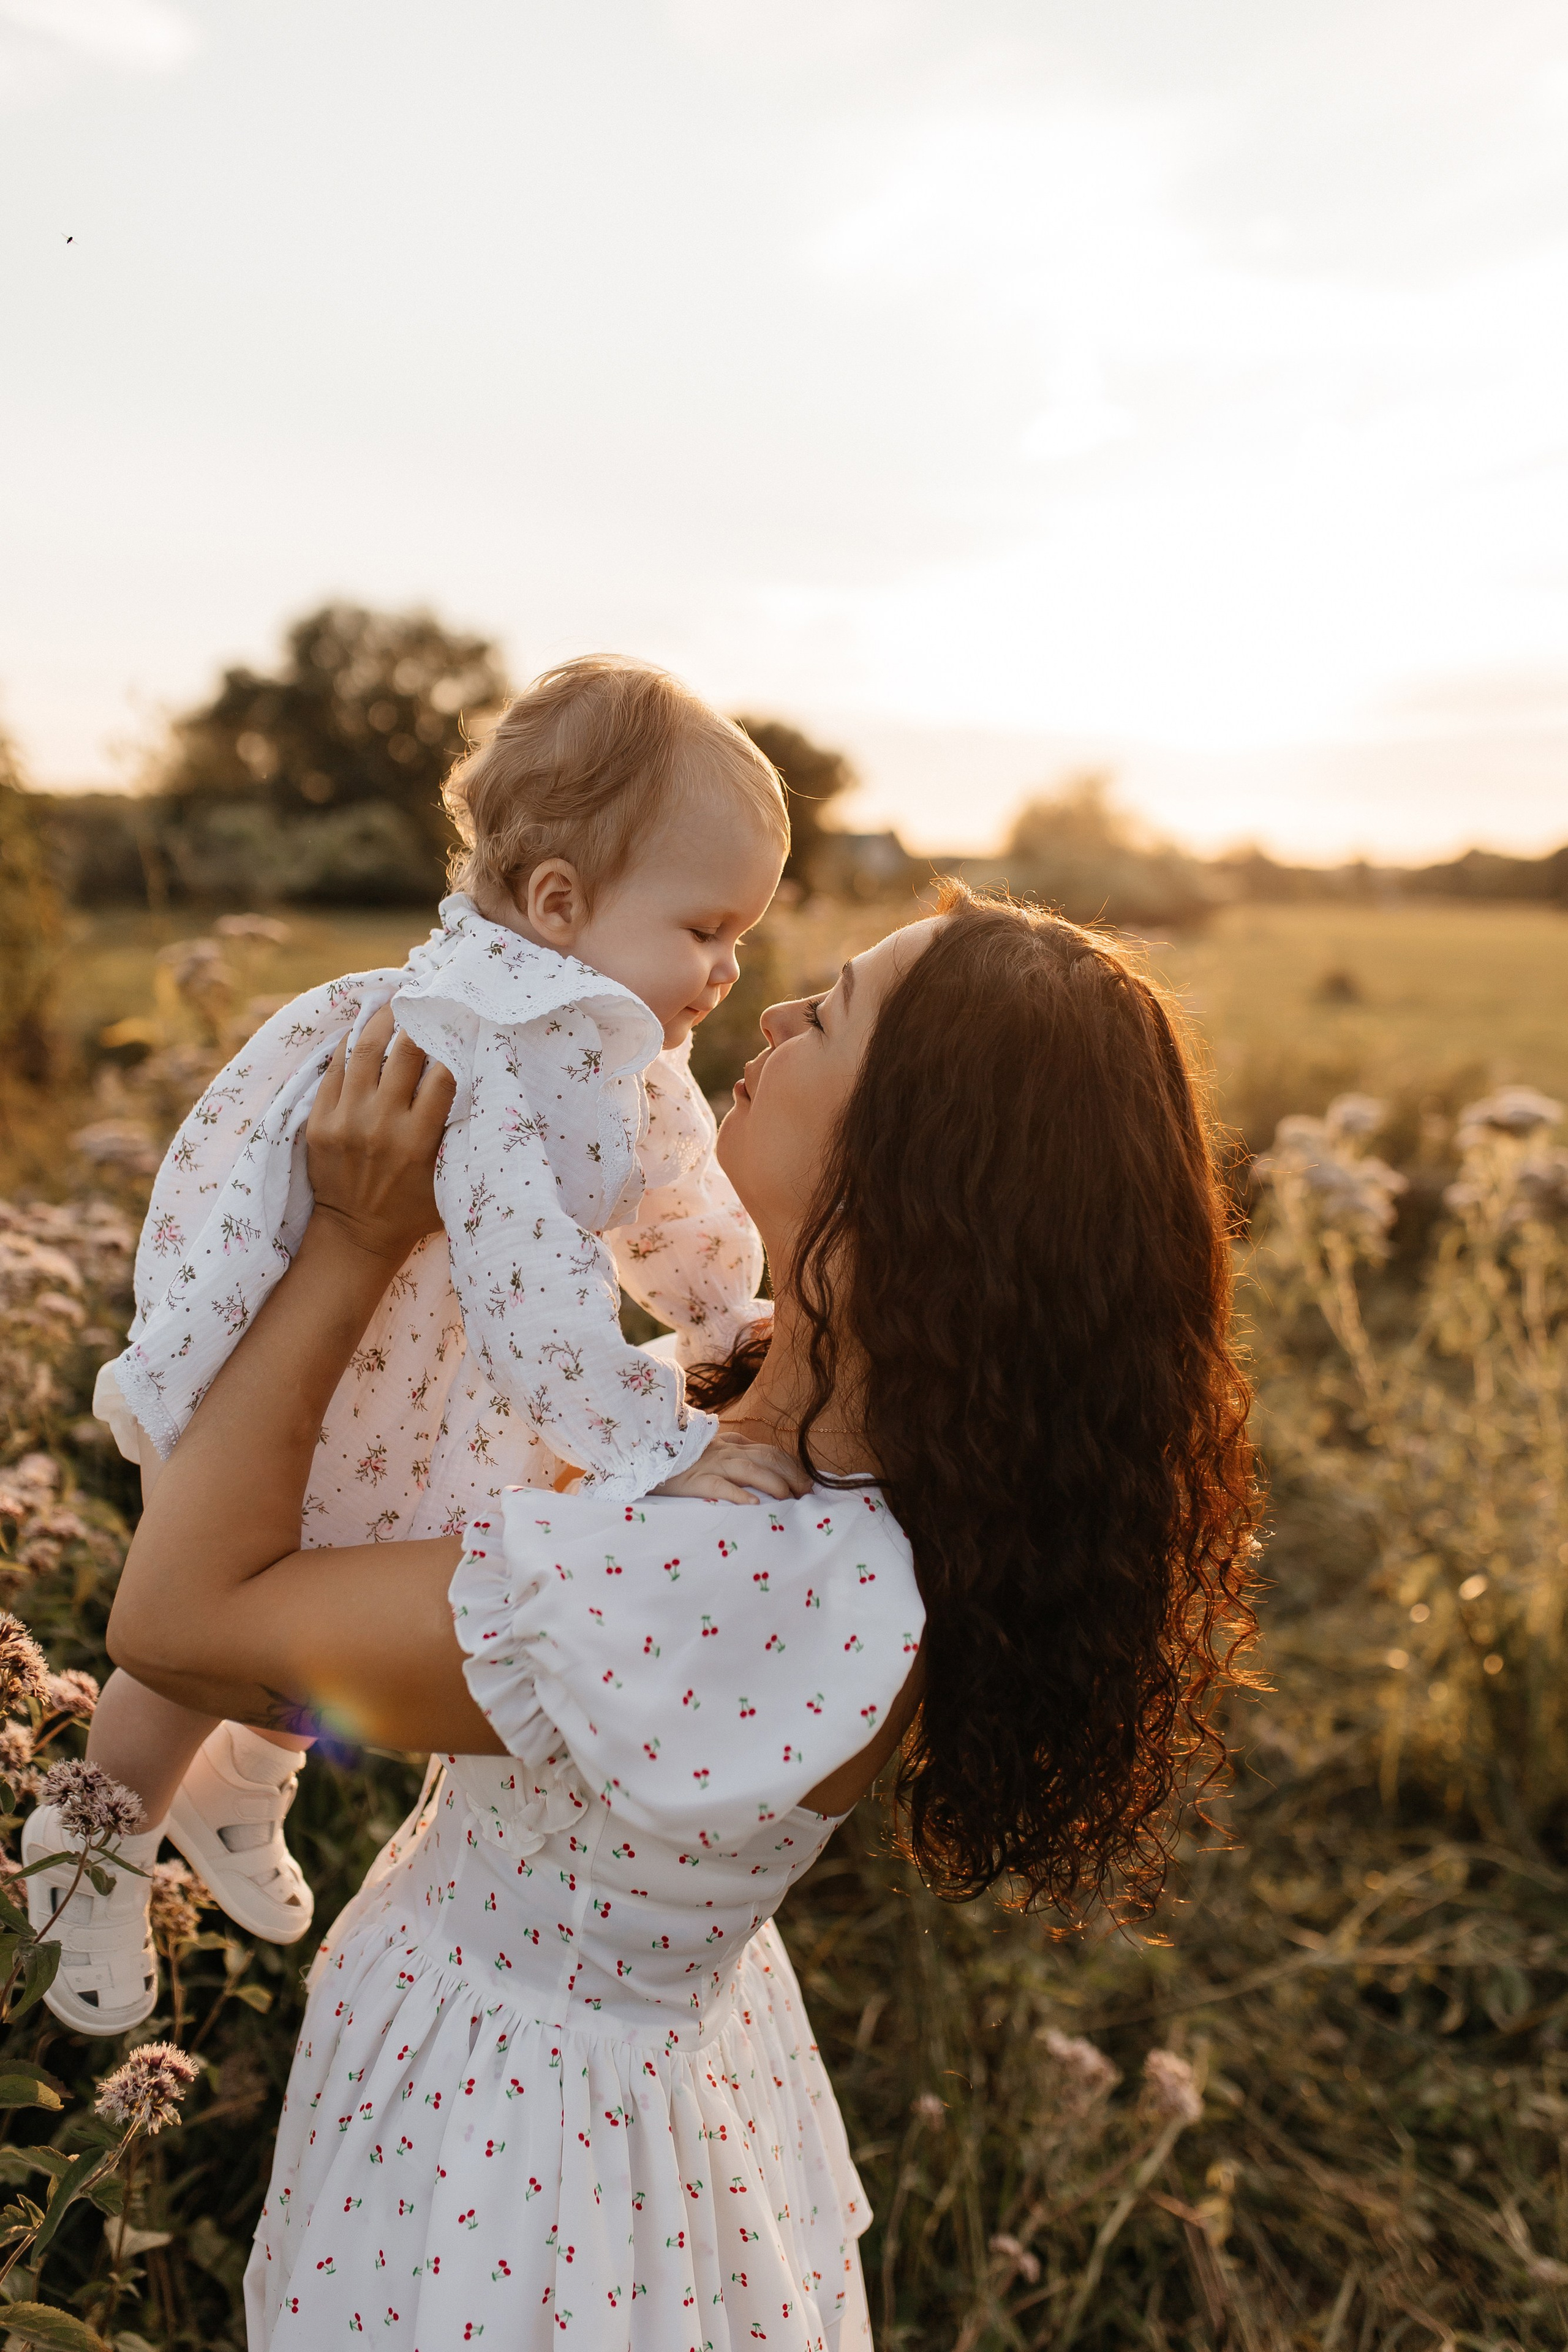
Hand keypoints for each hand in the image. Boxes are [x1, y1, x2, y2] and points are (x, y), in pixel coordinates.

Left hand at [305, 1007, 455, 1267]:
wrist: (356, 1235)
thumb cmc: (414, 1210)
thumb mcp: (449, 1182)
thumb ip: (461, 1140)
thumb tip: (480, 1089)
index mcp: (417, 1141)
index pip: (443, 1076)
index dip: (456, 1045)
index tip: (464, 1025)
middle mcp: (380, 1126)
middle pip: (404, 1053)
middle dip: (419, 1022)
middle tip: (428, 999)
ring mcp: (346, 1121)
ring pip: (365, 1051)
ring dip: (382, 1020)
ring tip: (394, 1002)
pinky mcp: (319, 1122)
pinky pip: (335, 1069)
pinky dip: (350, 1046)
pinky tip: (363, 1029)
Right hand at [653, 1431, 810, 1506]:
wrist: (645, 1455)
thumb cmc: (681, 1459)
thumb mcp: (713, 1449)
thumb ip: (736, 1451)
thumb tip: (763, 1461)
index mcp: (732, 1445)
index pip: (771, 1451)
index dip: (792, 1466)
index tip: (807, 1482)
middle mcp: (726, 1451)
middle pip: (767, 1458)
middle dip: (791, 1475)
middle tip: (806, 1493)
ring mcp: (711, 1464)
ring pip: (749, 1469)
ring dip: (773, 1483)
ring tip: (789, 1498)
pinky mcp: (695, 1480)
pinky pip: (720, 1486)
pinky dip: (738, 1495)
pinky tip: (754, 1506)